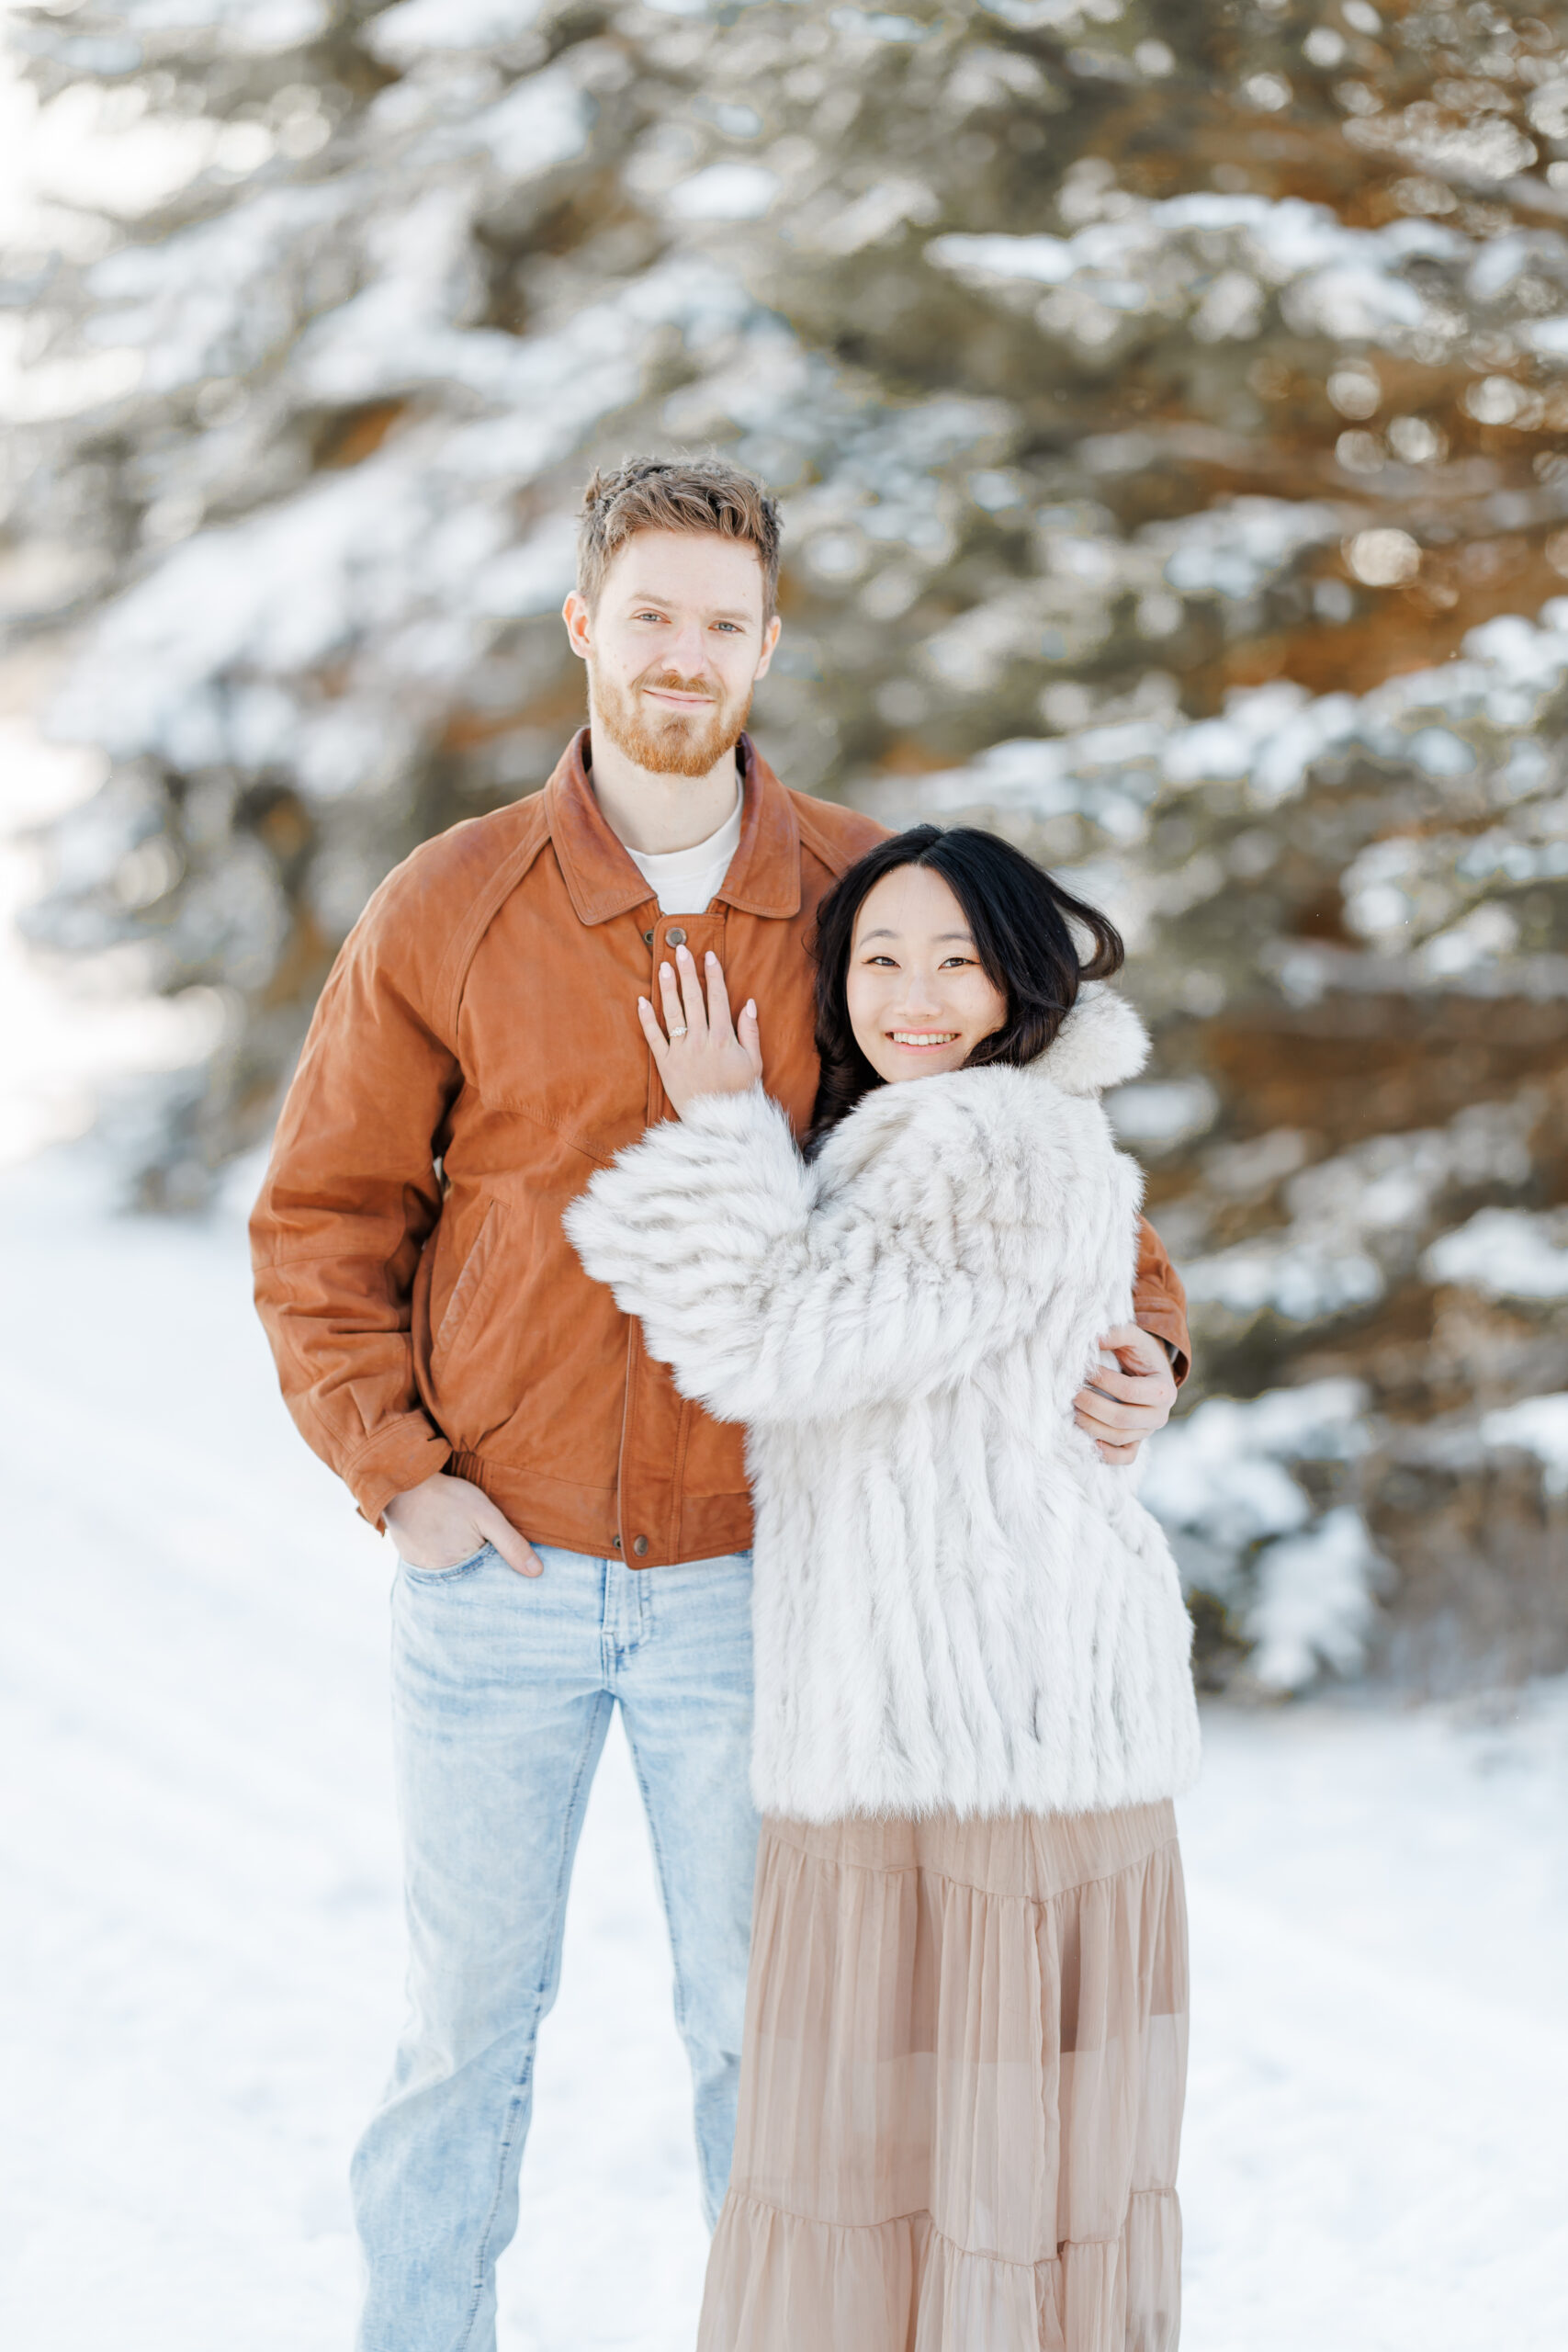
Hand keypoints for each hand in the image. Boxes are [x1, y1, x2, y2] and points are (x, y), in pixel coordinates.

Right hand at [384, 1471, 542, 1575]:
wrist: (404, 1483)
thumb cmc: (448, 1497)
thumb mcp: (486, 1514)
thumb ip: (511, 1543)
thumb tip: (537, 1572)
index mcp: (464, 1569)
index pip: (491, 1585)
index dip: (504, 1577)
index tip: (516, 1574)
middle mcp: (442, 1578)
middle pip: (472, 1584)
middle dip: (484, 1575)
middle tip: (488, 1554)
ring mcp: (425, 1572)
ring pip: (454, 1577)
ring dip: (464, 1569)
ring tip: (466, 1547)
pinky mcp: (413, 1563)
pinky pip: (436, 1569)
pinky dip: (446, 1561)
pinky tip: (449, 1544)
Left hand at [638, 944, 762, 1118]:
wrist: (719, 1122)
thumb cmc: (739, 1093)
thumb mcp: (754, 1062)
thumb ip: (750, 1031)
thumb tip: (749, 1003)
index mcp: (724, 1038)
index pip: (718, 998)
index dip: (713, 975)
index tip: (708, 956)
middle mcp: (701, 1040)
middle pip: (693, 999)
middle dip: (688, 972)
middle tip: (681, 949)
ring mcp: (681, 1052)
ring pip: (673, 1013)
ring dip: (668, 988)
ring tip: (664, 967)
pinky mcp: (666, 1065)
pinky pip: (654, 1038)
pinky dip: (647, 1020)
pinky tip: (642, 1001)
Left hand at [1073, 1323, 1176, 1466]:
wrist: (1147, 1371)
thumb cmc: (1139, 1353)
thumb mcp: (1133, 1337)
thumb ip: (1116, 1333)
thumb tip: (1092, 1339)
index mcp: (1164, 1390)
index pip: (1130, 1391)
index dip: (1104, 1381)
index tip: (1084, 1369)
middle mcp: (1159, 1415)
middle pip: (1122, 1419)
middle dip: (1092, 1405)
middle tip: (1071, 1392)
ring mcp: (1147, 1432)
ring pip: (1119, 1438)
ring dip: (1091, 1425)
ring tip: (1071, 1410)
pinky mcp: (1136, 1443)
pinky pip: (1124, 1457)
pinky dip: (1107, 1454)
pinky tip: (1087, 1441)